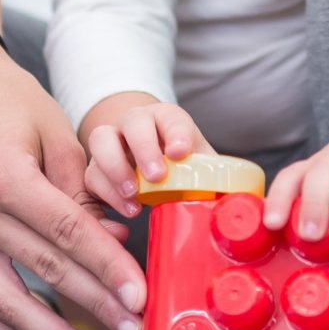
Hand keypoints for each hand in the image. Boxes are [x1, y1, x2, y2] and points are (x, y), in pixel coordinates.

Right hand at [0, 40, 146, 329]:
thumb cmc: (9, 102)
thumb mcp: (56, 132)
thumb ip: (83, 190)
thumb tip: (116, 241)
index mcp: (2, 176)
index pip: (68, 235)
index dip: (108, 271)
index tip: (141, 299)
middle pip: (45, 273)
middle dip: (95, 309)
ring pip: (4, 305)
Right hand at [79, 93, 211, 217]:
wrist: (152, 164)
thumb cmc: (182, 166)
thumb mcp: (201, 166)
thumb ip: (216, 180)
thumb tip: (237, 207)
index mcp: (167, 119)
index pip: (171, 118)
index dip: (176, 133)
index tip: (181, 153)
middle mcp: (136, 124)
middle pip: (132, 122)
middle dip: (144, 148)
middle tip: (156, 176)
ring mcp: (112, 142)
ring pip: (101, 141)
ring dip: (115, 168)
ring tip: (134, 196)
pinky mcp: (96, 168)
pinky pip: (91, 176)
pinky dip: (105, 194)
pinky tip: (126, 211)